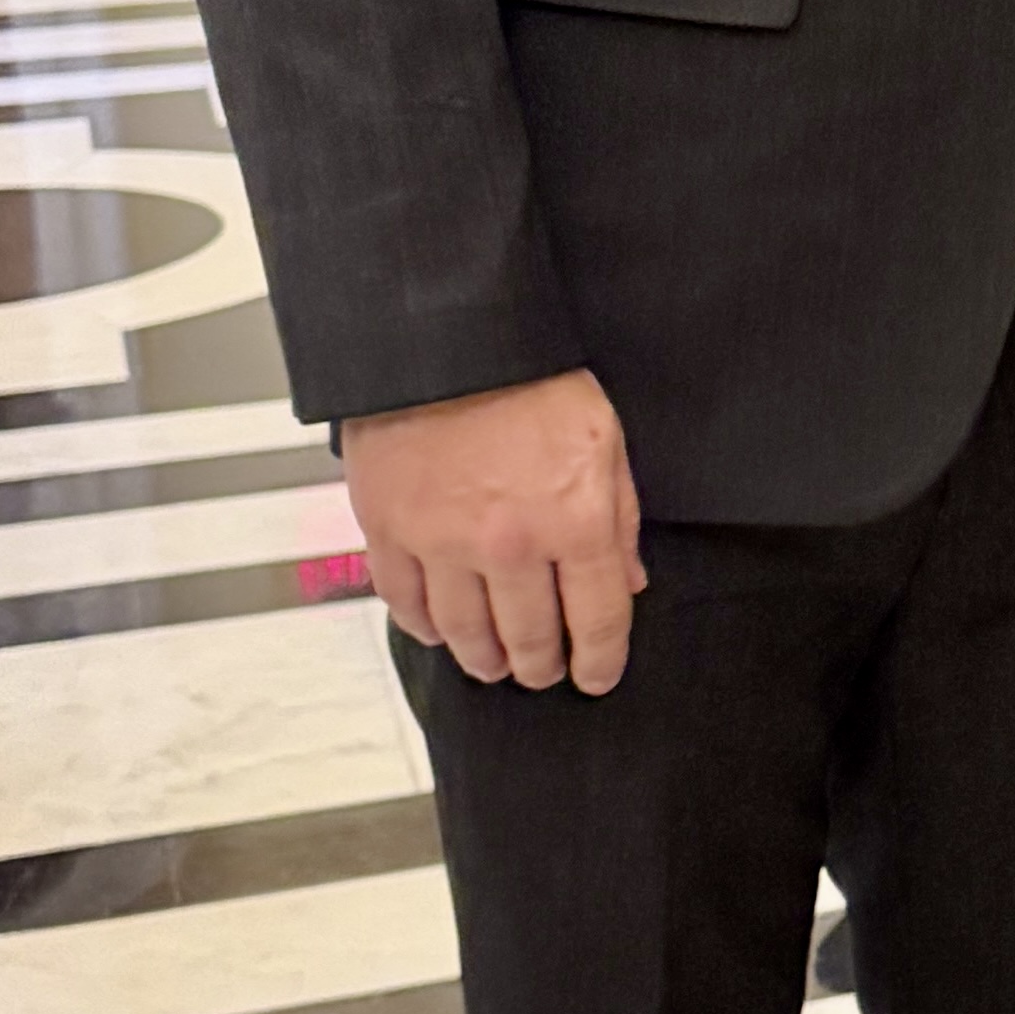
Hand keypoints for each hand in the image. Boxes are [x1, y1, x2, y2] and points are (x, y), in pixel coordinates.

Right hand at [344, 367, 646, 690]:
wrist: (449, 337)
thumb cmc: (532, 378)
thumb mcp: (605, 440)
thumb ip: (618, 519)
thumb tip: (625, 581)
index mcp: (575, 521)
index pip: (596, 621)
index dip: (599, 661)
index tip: (596, 676)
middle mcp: (510, 544)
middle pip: (530, 638)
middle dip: (541, 666)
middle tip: (543, 672)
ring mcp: (443, 542)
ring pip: (466, 633)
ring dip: (484, 659)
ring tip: (494, 665)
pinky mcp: (389, 530)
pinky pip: (405, 602)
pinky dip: (423, 627)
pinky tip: (438, 632)